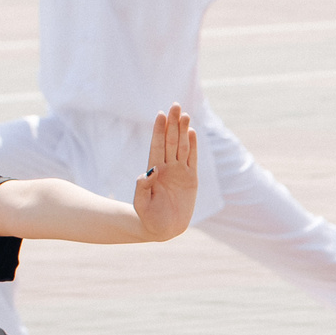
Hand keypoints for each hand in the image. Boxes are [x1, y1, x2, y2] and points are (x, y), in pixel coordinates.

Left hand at [132, 108, 199, 240]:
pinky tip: (192, 132)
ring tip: (185, 114)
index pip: (157, 146)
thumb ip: (142, 188)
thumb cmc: (149, 217)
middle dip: (172, 123)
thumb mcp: (141, 204)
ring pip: (182, 146)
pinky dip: (193, 146)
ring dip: (183, 130)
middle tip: (175, 105)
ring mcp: (179, 172)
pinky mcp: (191, 179)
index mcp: (154, 170)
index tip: (159, 115)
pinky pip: (192, 159)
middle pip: (171, 141)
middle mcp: (167, 167)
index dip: (159, 131)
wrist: (162, 229)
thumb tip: (147, 172)